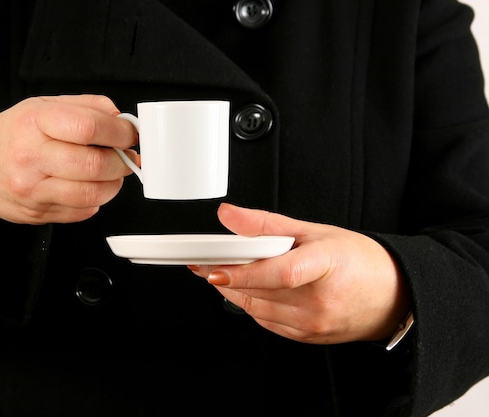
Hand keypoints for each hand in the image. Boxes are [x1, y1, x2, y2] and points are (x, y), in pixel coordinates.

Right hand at [0, 94, 137, 237]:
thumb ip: (87, 107)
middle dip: (121, 162)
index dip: (119, 132)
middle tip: (125, 157)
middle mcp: (31, 156)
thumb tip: (121, 119)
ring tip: (111, 173)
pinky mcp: (38, 213)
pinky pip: (82, 211)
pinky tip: (88, 187)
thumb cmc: (13, 135)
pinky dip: (95, 200)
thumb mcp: (44, 106)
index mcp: (35, 121)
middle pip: (94, 164)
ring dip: (113, 185)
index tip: (129, 134)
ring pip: (92, 193)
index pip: (88, 127)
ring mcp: (33, 189)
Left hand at [188, 203, 410, 344]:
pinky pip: (266, 322)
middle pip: (260, 291)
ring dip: (233, 290)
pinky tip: (247, 288)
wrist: (393, 295)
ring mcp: (314, 323)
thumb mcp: (314, 231)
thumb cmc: (358, 261)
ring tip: (223, 271)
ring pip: (257, 309)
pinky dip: (251, 304)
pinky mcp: (307, 337)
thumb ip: (267, 224)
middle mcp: (320, 301)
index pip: (279, 273)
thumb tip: (229, 215)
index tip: (213, 267)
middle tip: (206, 260)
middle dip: (225, 276)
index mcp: (326, 266)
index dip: (242, 273)